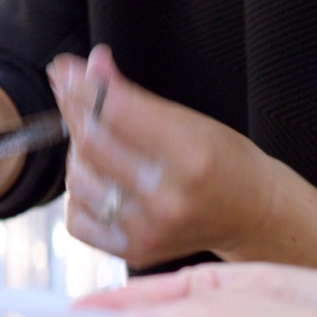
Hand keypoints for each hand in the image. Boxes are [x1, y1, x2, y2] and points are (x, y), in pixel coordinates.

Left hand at [47, 44, 277, 265]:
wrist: (252, 216)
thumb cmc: (222, 159)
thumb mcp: (187, 119)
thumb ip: (131, 95)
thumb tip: (88, 65)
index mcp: (191, 157)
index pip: (116, 112)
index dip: (84, 86)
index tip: (65, 69)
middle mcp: (167, 199)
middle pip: (91, 143)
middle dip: (74, 110)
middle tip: (69, 91)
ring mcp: (147, 231)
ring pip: (78, 178)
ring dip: (79, 153)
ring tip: (103, 144)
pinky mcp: (132, 252)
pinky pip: (75, 217)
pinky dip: (79, 194)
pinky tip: (100, 182)